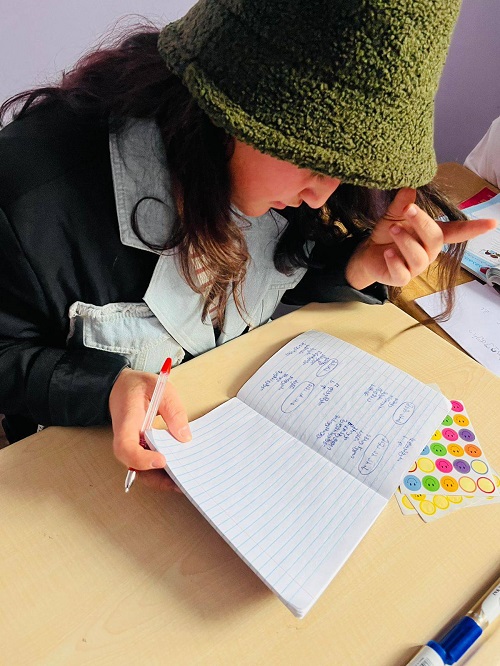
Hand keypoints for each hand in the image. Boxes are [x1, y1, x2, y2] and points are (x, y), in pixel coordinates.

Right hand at [109, 367, 190, 490]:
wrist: (120, 387)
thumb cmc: (138, 387)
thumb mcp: (159, 388)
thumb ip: (173, 410)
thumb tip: (184, 437)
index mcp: (126, 422)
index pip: (126, 447)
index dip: (142, 458)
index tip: (162, 460)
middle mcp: (124, 440)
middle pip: (135, 468)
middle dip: (158, 479)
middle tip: (182, 482)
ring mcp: (131, 448)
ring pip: (142, 472)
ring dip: (162, 480)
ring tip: (185, 482)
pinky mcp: (138, 451)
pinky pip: (147, 467)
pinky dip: (162, 473)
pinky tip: (180, 472)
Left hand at [345, 188, 496, 289]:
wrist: (367, 253)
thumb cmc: (388, 234)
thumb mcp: (394, 215)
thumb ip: (402, 203)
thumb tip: (409, 186)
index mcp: (431, 235)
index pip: (456, 231)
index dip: (473, 228)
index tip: (492, 222)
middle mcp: (428, 252)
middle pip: (435, 239)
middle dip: (423, 222)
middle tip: (409, 209)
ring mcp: (415, 267)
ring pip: (419, 256)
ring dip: (406, 240)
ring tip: (393, 228)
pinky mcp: (400, 278)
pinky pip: (403, 273)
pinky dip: (395, 261)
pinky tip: (388, 252)